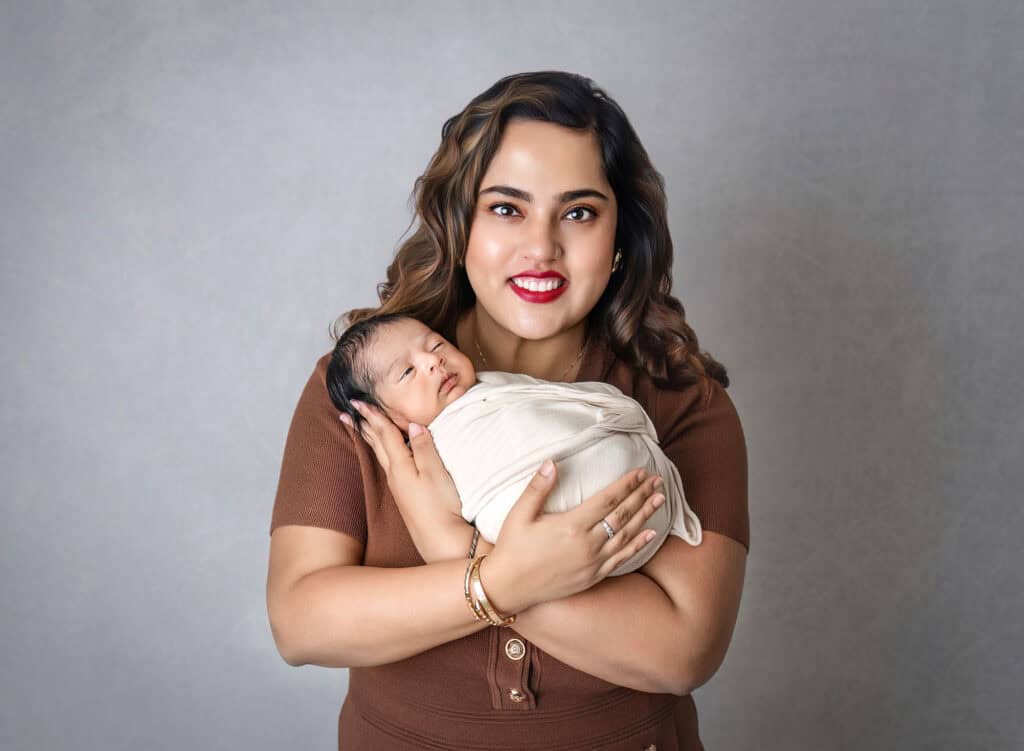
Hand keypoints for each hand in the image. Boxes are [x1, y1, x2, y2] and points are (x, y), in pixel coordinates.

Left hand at [342, 401, 467, 559]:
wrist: (442, 542)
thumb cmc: (442, 506)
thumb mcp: (436, 472)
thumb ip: (424, 447)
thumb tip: (413, 426)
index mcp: (400, 466)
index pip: (384, 434)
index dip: (373, 415)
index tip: (358, 401)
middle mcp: (395, 475)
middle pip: (376, 444)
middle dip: (363, 425)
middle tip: (347, 411)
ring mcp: (399, 487)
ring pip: (381, 455)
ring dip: (370, 438)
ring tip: (359, 427)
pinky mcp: (405, 495)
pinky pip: (389, 465)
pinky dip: (382, 451)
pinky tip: (386, 453)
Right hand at [482, 460, 664, 614]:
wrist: (508, 587)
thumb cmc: (511, 548)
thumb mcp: (519, 514)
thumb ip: (538, 487)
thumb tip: (552, 462)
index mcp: (570, 526)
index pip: (607, 500)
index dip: (626, 484)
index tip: (641, 472)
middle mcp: (586, 544)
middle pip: (622, 515)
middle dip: (641, 496)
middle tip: (657, 481)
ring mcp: (592, 562)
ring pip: (627, 535)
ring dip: (645, 516)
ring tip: (660, 500)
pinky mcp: (592, 576)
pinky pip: (622, 559)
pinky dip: (638, 546)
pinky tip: (651, 535)